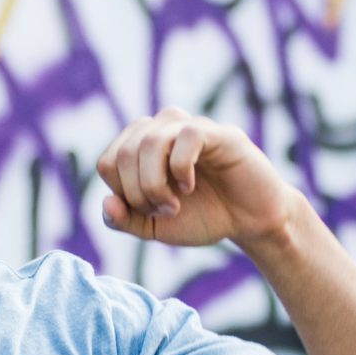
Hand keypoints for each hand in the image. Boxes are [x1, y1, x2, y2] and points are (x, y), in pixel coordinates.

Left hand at [96, 108, 308, 248]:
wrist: (250, 221)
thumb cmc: (203, 216)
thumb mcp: (154, 227)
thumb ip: (124, 220)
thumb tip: (106, 203)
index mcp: (141, 147)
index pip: (107, 161)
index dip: (121, 193)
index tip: (147, 212)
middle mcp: (162, 129)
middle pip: (124, 152)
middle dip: (138, 191)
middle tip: (164, 211)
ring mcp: (189, 127)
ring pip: (149, 140)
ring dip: (155, 183)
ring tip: (174, 204)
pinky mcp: (217, 133)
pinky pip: (185, 136)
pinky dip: (180, 168)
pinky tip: (190, 186)